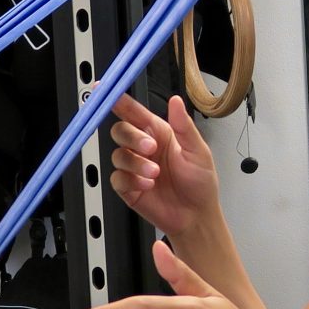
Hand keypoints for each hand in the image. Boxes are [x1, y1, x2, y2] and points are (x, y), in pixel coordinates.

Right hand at [105, 94, 220, 241]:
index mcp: (159, 133)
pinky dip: (130, 180)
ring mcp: (134, 167)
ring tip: (155, 173)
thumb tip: (176, 101)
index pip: (134, 113)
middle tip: (150, 148)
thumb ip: (184, 126)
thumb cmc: (200, 183)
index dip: (120, 101)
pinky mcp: (128, 187)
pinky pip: (117, 178)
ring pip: (118, 155)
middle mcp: (144, 148)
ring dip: (135, 163)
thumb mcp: (198, 151)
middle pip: (121, 131)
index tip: (108, 92)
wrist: (196, 216)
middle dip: (132, 137)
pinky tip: (147, 185)